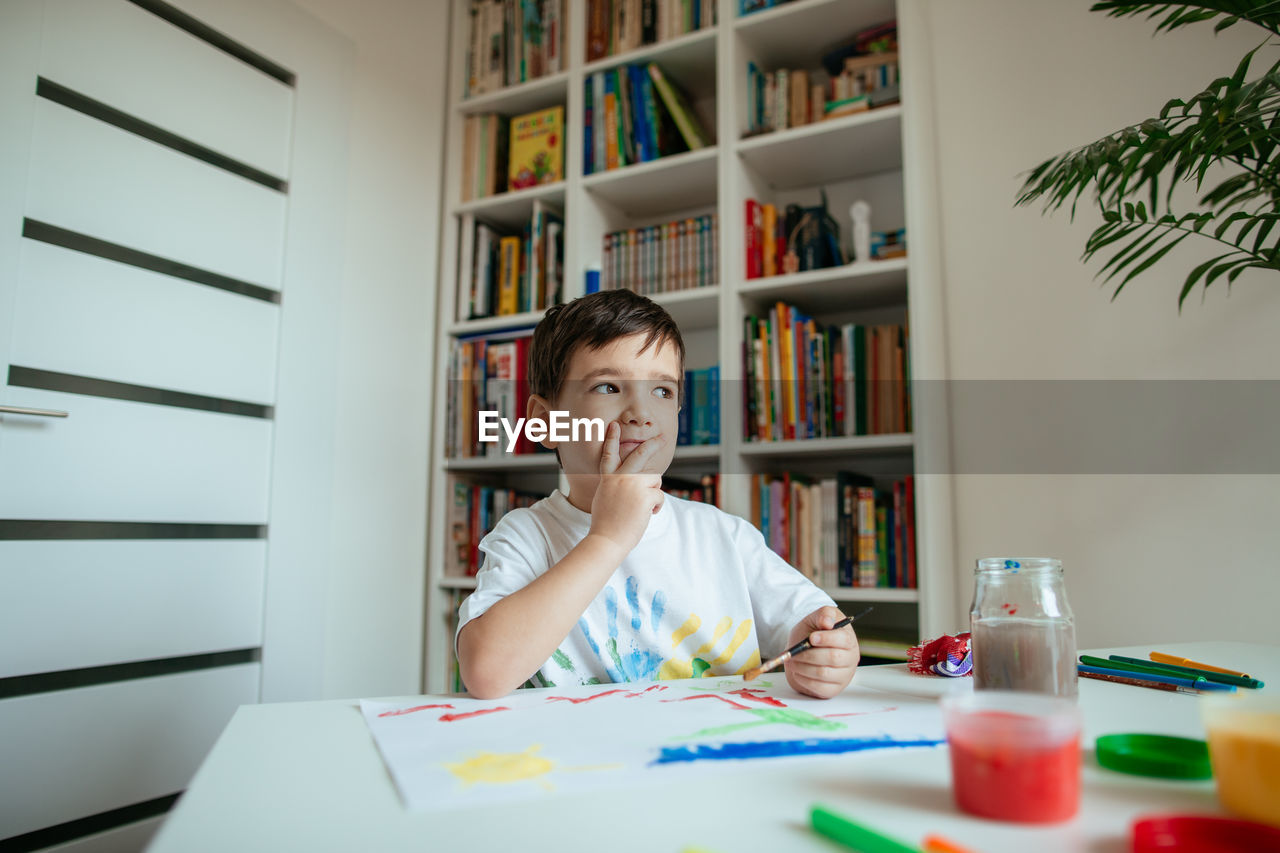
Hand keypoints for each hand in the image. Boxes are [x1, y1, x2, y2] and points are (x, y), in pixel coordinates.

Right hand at [588, 421, 663, 554]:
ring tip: (643, 507)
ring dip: (653, 493)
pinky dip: (656, 507)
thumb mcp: (604, 498)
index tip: (614, 425)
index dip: (611, 438)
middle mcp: (620, 478)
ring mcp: (633, 485)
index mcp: (608, 479)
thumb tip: (634, 483)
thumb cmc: (606, 524)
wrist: (606, 540)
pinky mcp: (645, 496)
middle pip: (639, 455)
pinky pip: (659, 496)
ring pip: (655, 479)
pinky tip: (647, 515)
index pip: (609, 454)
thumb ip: (617, 486)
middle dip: (653, 444)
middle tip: (662, 438)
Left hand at [784, 606, 859, 698]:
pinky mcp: (832, 689)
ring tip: (793, 661)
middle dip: (810, 654)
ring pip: (824, 674)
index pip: (843, 640)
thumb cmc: (812, 633)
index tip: (812, 637)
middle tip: (795, 652)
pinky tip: (798, 672)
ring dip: (803, 667)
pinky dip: (804, 679)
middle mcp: (850, 659)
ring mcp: (843, 676)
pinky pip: (819, 687)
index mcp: (848, 639)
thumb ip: (823, 614)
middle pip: (833, 658)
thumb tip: (827, 622)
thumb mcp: (816, 618)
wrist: (802, 650)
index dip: (827, 639)